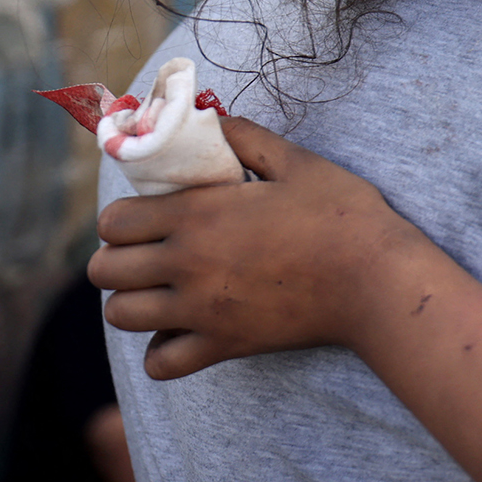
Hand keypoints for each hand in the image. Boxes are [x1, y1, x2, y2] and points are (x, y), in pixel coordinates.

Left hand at [89, 117, 424, 379]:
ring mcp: (202, 310)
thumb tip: (212, 118)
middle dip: (118, 259)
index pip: (113, 221)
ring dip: (133, 302)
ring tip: (162, 291)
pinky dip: (163, 350)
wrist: (377, 280)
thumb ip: (246, 138)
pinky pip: (161, 363)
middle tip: (151, 254)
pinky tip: (183, 331)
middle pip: (104, 270)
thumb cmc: (343, 215)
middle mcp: (188, 263)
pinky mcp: (223, 345)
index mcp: (199, 214)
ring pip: (121, 316)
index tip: (149, 218)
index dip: (123, 218)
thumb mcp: (298, 162)